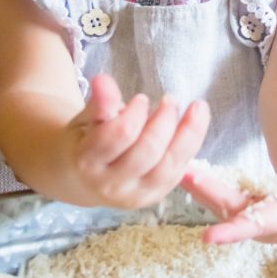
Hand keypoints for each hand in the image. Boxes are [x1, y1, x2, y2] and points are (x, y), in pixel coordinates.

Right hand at [65, 74, 209, 207]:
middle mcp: (109, 184)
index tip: (142, 98)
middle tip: (170, 99)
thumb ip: (99, 102)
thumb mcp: (85, 119)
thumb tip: (103, 79)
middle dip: (165, 121)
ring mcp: (133, 196)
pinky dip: (190, 148)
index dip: (136, 113)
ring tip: (195, 108)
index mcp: (86, 161)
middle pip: (147, 151)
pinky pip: (178, 173)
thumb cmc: (84, 142)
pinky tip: (195, 127)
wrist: (81, 179)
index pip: (119, 135)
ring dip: (187, 134)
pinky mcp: (152, 198)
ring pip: (168, 166)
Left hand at [182, 155, 276, 244]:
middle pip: (236, 211)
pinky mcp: (242, 210)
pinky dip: (202, 184)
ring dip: (201, 188)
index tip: (210, 238)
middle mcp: (269, 223)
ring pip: (223, 204)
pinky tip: (181, 168)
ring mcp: (253, 219)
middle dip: (211, 196)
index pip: (266, 221)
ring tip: (178, 165)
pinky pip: (220, 197)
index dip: (239, 229)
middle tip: (184, 177)